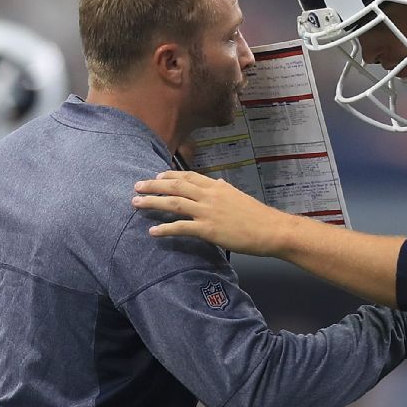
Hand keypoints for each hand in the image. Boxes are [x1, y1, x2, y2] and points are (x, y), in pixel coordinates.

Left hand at [133, 170, 291, 255]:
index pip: (188, 175)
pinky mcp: (208, 229)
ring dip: (152, 202)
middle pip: (175, 185)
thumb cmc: (258, 215)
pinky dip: (165, 228)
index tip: (156, 175)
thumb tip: (219, 183)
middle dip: (153, 185)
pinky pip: (181, 227)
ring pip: (173, 203)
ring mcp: (207, 212)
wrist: (271, 229)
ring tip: (136, 203)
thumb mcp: (239, 196)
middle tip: (136, 186)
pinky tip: (153, 231)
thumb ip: (225, 189)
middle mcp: (209, 195)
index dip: (170, 175)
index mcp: (217, 186)